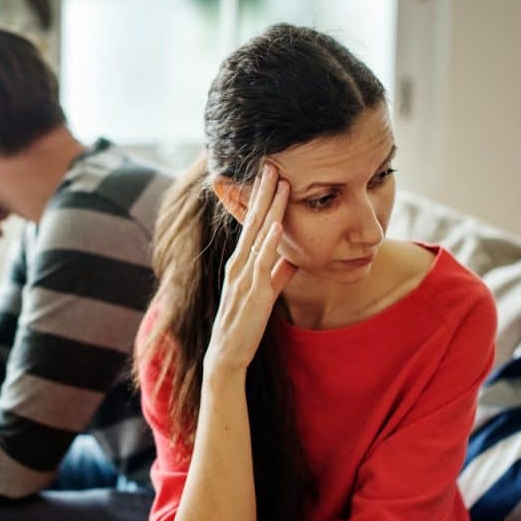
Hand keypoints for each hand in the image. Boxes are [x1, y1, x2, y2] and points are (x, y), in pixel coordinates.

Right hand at [205, 162, 296, 376]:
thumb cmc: (244, 324)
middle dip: (263, 193)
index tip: (271, 176)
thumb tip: (293, 258)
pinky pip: (263, 264)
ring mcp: (244, 278)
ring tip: (279, 184)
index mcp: (240, 263)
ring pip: (258, 236)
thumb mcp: (264, 293)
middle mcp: (238, 265)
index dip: (261, 200)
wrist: (227, 355)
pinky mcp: (254, 294)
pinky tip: (277, 226)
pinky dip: (270, 243)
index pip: (251, 225)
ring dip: (270, 209)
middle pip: (253, 222)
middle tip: (272, 165)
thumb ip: (278, 274)